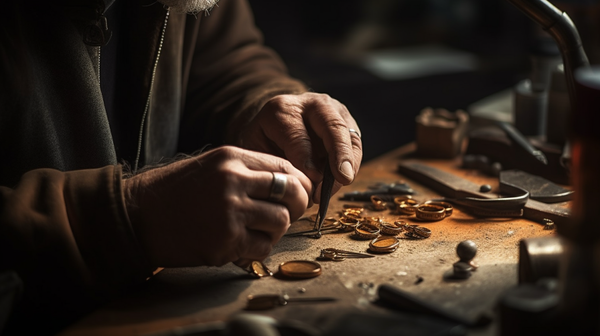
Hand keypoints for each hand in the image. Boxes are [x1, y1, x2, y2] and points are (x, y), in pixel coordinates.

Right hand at [123, 146, 311, 267]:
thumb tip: (290, 185)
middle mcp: (233, 181)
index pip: (285, 167)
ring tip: (256, 231)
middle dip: (296, 206)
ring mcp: (230, 212)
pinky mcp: (225, 241)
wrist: (136, 216)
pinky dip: (259, 249)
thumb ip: (248, 172)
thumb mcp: (211, 166)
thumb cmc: (175, 192)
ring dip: (275, 230)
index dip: (300, 183)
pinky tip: (242, 245)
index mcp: (232, 158)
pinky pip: (263, 247)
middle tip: (286, 214)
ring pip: (281, 222)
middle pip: (291, 193)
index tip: (298, 194)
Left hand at [238, 92, 362, 201]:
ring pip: (349, 136)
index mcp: (282, 109)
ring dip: (349, 163)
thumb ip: (275, 164)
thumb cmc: (265, 144)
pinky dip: (352, 164)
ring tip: (340, 184)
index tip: (312, 180)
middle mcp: (312, 104)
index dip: (306, 159)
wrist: (276, 127)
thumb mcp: (259, 151)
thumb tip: (307, 183)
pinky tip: (342, 180)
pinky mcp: (348, 122)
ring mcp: (334, 111)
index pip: (298, 135)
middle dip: (339, 154)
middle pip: (332, 126)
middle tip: (343, 178)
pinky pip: (356, 144)